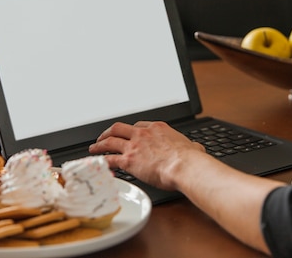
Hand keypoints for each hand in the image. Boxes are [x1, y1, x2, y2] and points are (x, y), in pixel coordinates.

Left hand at [89, 121, 205, 190]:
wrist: (184, 165)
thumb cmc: (190, 158)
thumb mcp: (192, 146)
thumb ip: (191, 146)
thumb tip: (197, 149)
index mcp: (158, 128)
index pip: (139, 125)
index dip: (131, 130)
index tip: (128, 134)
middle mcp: (143, 134)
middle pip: (119, 128)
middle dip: (109, 132)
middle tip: (104, 137)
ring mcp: (135, 146)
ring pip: (110, 141)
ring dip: (100, 144)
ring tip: (94, 148)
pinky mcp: (129, 161)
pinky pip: (110, 159)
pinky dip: (102, 161)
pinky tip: (98, 164)